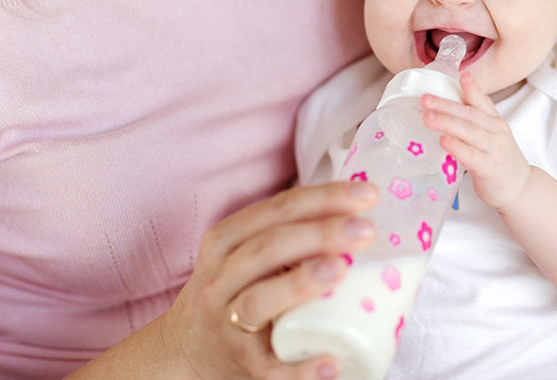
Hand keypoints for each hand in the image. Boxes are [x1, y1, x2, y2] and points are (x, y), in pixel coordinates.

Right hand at [160, 180, 378, 379]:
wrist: (190, 348)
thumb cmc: (236, 290)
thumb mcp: (246, 253)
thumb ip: (290, 232)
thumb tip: (362, 213)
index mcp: (226, 242)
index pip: (277, 210)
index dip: (322, 198)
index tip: (366, 194)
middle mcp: (220, 280)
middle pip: (269, 248)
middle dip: (321, 234)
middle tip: (366, 230)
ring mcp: (227, 325)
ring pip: (258, 300)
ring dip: (301, 283)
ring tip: (341, 269)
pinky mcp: (243, 365)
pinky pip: (271, 368)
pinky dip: (302, 367)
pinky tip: (333, 361)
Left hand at [421, 71, 530, 208]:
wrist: (519, 187)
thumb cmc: (499, 159)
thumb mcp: (491, 136)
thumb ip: (473, 122)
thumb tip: (445, 109)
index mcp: (496, 122)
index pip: (483, 102)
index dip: (473, 88)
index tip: (462, 74)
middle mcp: (497, 132)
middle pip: (470, 115)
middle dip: (446, 105)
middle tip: (425, 99)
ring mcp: (494, 150)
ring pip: (469, 132)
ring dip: (447, 123)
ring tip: (428, 117)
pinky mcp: (489, 168)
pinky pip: (471, 155)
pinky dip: (456, 147)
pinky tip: (443, 141)